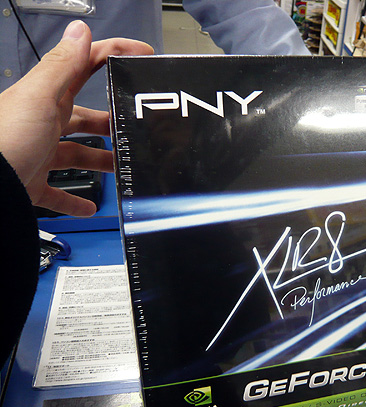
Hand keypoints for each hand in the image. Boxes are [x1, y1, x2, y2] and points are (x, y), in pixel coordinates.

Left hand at [0, 20, 152, 216]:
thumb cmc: (6, 140)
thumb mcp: (40, 98)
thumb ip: (63, 66)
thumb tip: (81, 32)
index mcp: (47, 98)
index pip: (85, 66)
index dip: (114, 54)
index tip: (143, 55)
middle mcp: (42, 123)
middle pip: (85, 118)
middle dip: (110, 122)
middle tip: (134, 127)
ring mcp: (37, 153)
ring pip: (77, 156)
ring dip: (101, 163)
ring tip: (121, 169)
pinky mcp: (31, 183)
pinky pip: (58, 193)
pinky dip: (75, 201)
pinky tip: (90, 207)